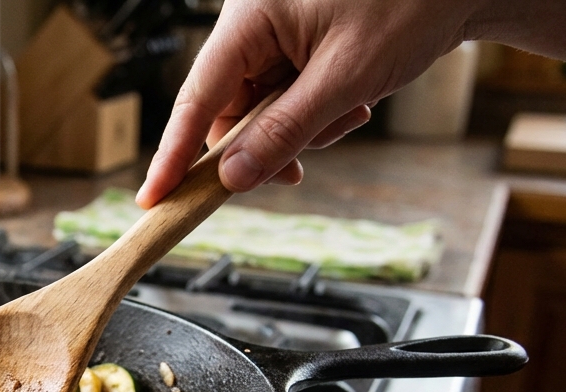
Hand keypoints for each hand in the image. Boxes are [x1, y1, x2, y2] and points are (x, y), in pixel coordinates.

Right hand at [136, 0, 480, 205]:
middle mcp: (252, 23)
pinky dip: (315, 114)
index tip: (153, 198)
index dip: (172, 153)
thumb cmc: (412, 5)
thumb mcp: (346, 79)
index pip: (196, 97)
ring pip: (260, 112)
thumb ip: (284, 131)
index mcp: (249, 16)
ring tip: (352, 110)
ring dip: (302, 129)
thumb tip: (234, 177)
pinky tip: (354, 101)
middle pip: (228, 110)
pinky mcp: (296, 48)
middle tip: (296, 172)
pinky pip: (285, 100)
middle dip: (267, 144)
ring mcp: (274, 35)